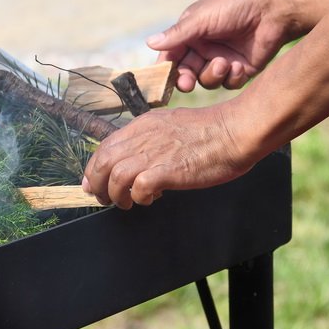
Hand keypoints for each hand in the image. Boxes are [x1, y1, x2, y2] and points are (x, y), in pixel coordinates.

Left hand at [82, 103, 256, 208]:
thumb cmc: (210, 131)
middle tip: (103, 198)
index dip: (94, 167)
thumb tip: (137, 158)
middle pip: (102, 161)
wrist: (235, 131)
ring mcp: (154, 153)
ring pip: (115, 176)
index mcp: (143, 125)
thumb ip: (151, 139)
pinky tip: (149, 199)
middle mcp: (143, 137)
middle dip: (96, 184)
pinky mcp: (168, 170)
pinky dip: (139, 197)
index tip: (93, 182)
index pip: (105, 146)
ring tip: (126, 203)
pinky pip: (139, 188)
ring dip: (116, 194)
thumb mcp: (170, 126)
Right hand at [148, 0, 289, 92]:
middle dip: (185, 79)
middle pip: (186, 72)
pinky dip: (232, 77)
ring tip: (225, 63)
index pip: (171, 55)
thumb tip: (149, 43)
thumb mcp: (202, 18)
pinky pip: (228, 83)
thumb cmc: (236, 6)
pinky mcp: (241, 69)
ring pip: (206, 80)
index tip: (163, 81)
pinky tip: (240, 65)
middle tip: (187, 83)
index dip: (165, 68)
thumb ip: (177, 34)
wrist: (276, 10)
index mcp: (191, 32)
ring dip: (212, 74)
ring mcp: (222, 59)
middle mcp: (204, 47)